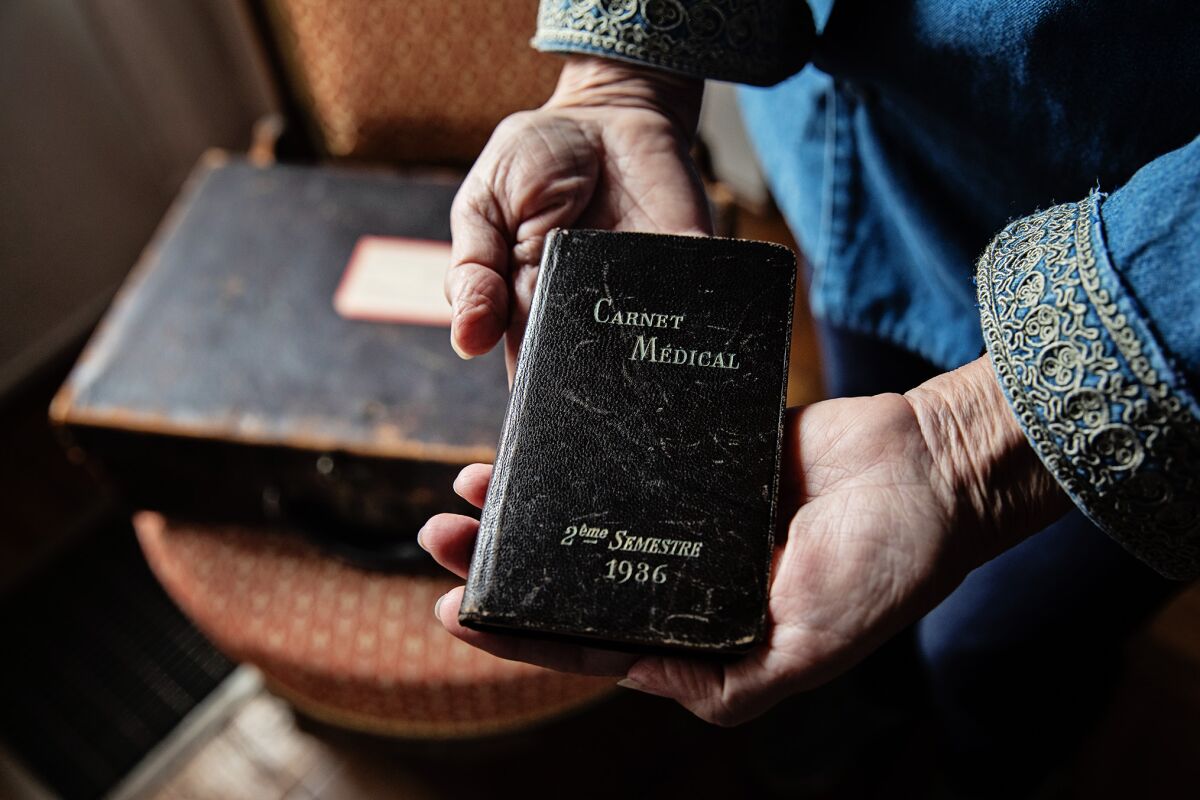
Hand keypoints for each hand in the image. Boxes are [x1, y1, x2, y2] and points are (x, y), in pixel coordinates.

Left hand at [419, 357, 1067, 724]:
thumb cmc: (883, 568)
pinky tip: (542, 438)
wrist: (933, 472)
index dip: (518, 630)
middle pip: (577, 576)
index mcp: (707, 640)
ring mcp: (693, 519)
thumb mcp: (806, 649)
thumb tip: (634, 677)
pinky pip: (629, 460)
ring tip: (469, 483)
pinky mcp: (703, 463)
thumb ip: (726, 681)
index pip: (592, 641)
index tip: (451, 608)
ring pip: (591, 515)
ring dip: (533, 503)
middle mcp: (691, 582)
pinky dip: (584, 454)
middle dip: (506, 560)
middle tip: (440, 534)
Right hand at [445, 56, 710, 373]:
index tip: (537, 401)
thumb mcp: (483, 205)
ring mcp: (637, 291)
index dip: (536, 388)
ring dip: (636, 357)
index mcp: (529, 305)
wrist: (608, 109)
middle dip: (586, 378)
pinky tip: (682, 329)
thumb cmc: (535, 158)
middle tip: (582, 384)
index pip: (532, 364)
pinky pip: (690, 304)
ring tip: (626, 358)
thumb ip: (474, 269)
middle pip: (589, 365)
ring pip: (640, 347)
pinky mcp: (683, 265)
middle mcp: (587, 307)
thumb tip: (466, 341)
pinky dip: (689, 319)